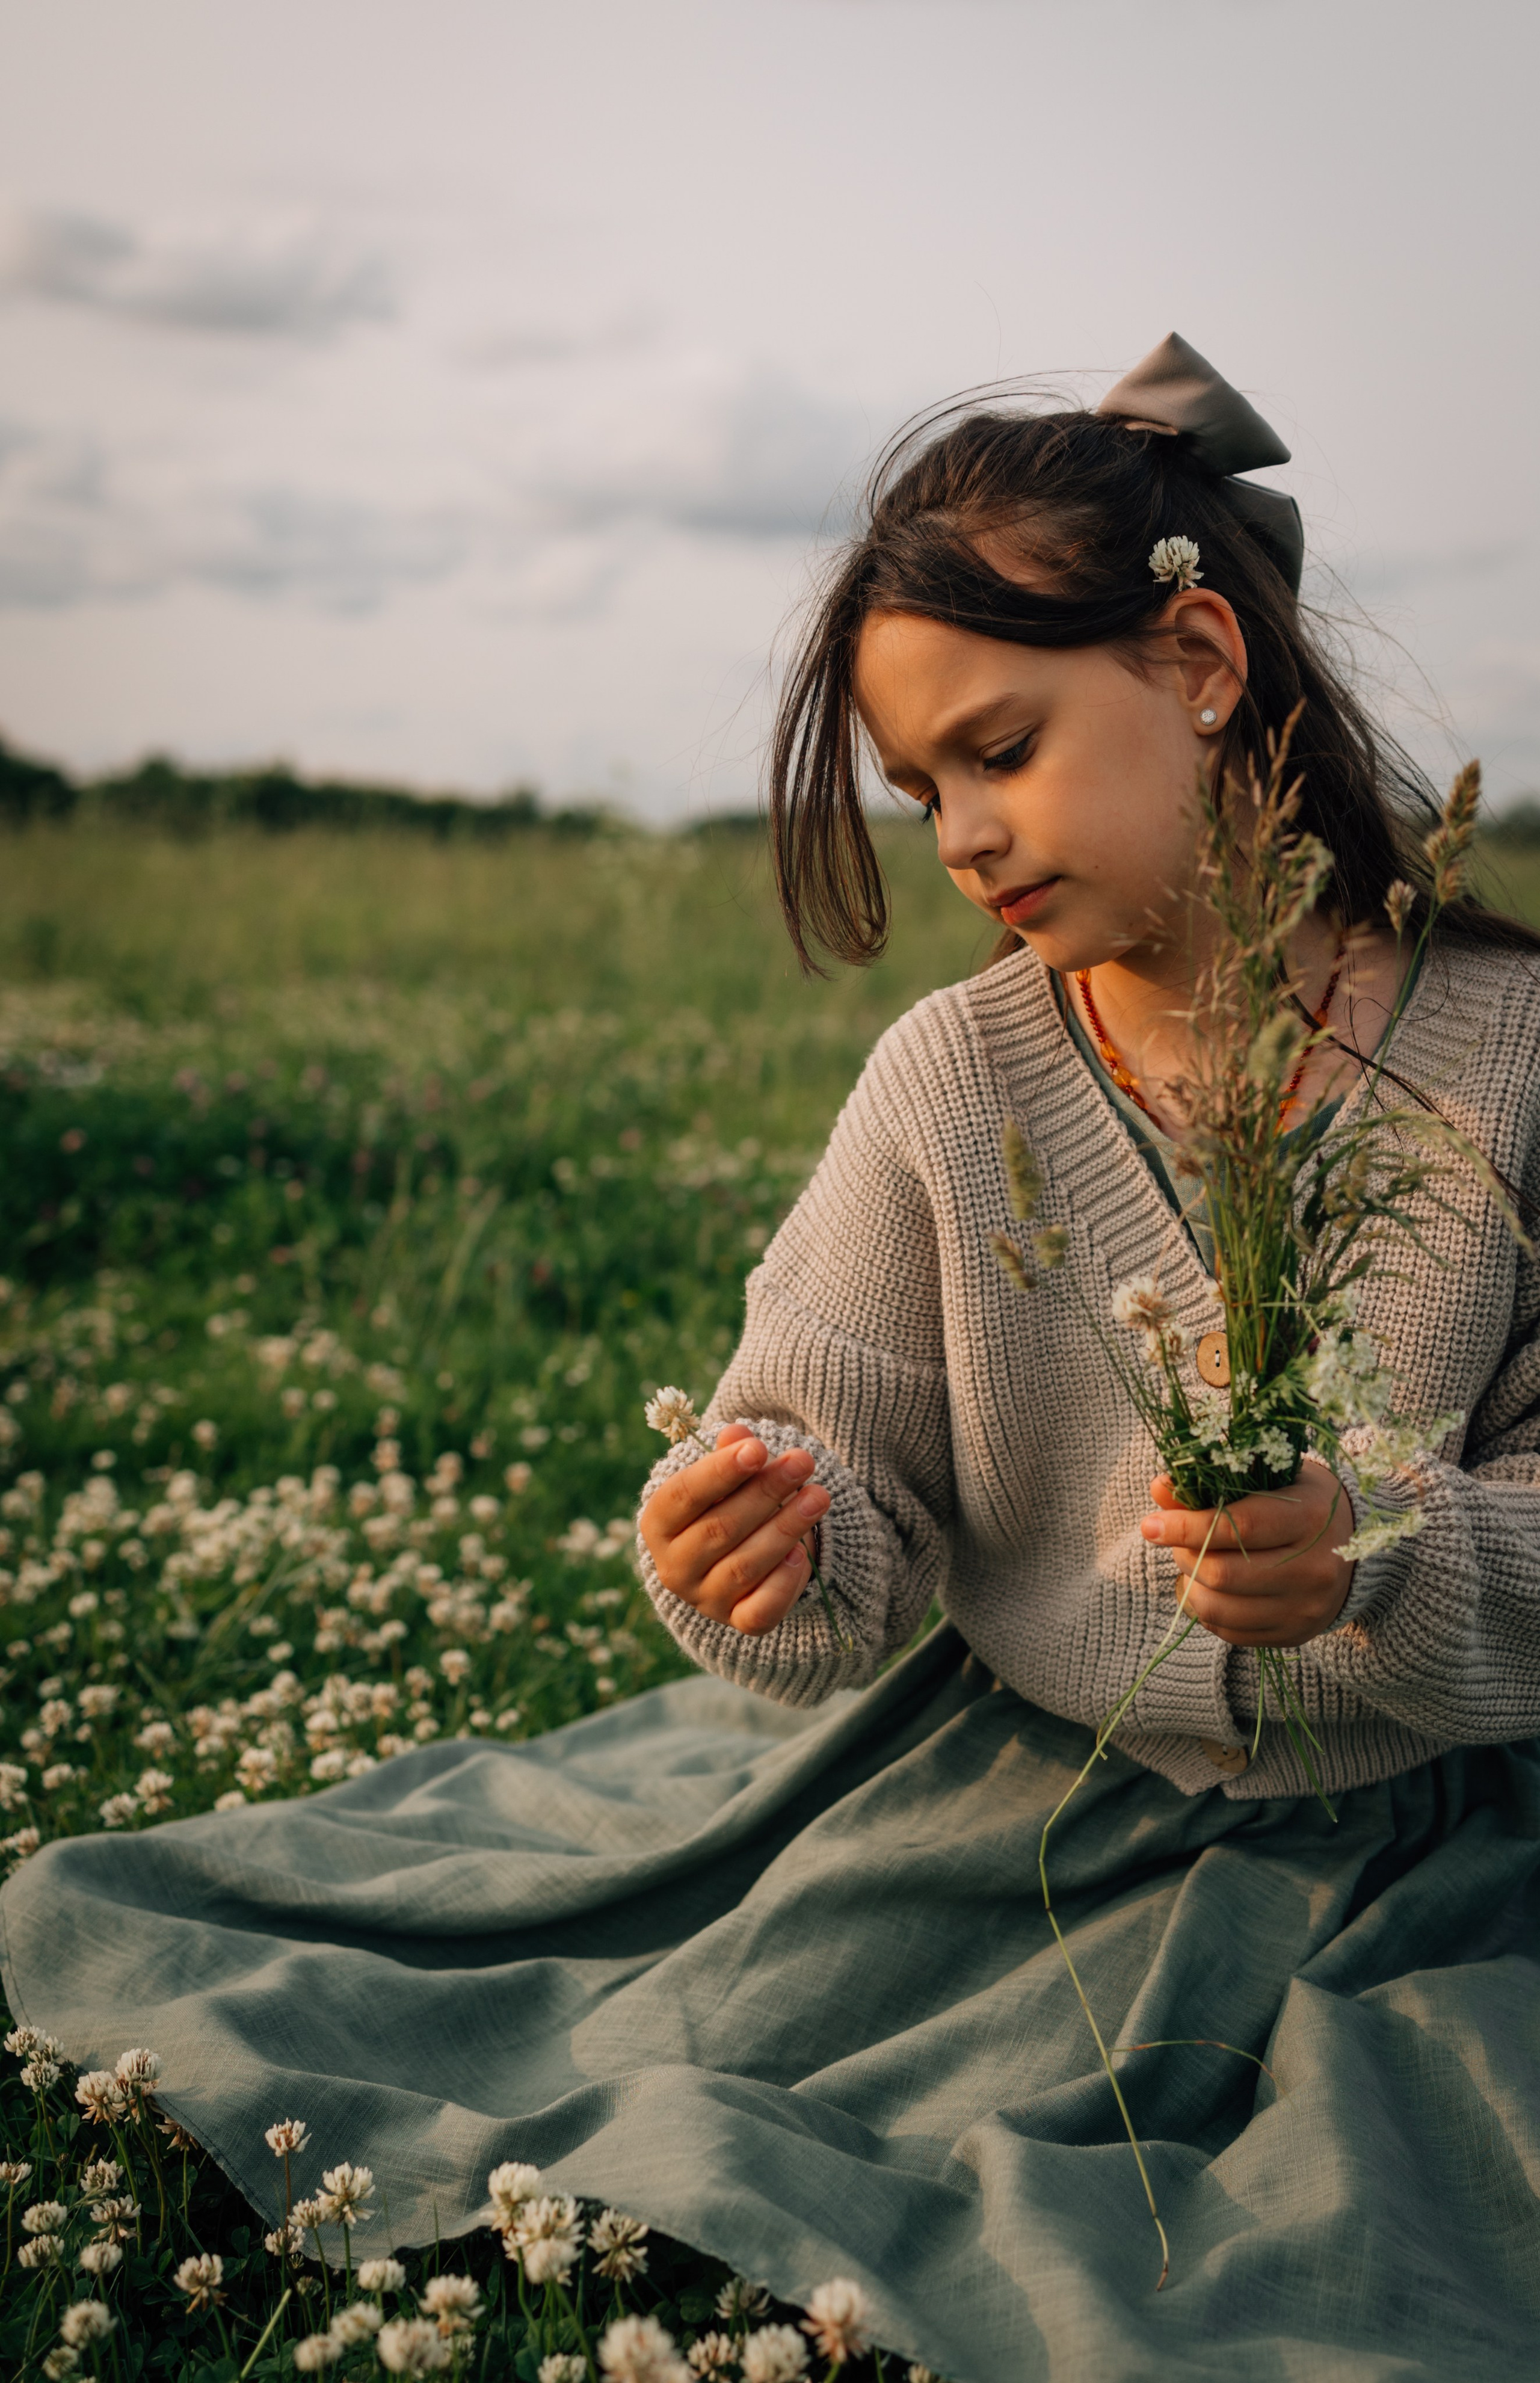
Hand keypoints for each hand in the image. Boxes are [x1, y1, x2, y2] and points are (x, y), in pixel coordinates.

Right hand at [639, 1420, 829, 1635]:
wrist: (737, 1558)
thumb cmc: (727, 1503)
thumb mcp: (726, 1475)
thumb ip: (730, 1454)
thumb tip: (738, 1434)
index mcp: (658, 1524)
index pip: (683, 1495)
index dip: (720, 1471)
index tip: (758, 1448)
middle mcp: (674, 1567)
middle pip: (719, 1528)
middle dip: (765, 1492)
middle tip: (803, 1461)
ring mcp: (705, 1599)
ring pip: (744, 1565)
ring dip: (786, 1527)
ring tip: (818, 1497)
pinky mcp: (738, 1622)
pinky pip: (761, 1610)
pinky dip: (783, 1581)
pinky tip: (803, 1552)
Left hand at [1139, 1458, 1355, 1647]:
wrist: (1357, 1544)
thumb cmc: (1302, 1501)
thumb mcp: (1268, 1479)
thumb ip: (1214, 1484)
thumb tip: (1159, 1488)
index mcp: (1311, 1518)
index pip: (1239, 1527)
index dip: (1187, 1527)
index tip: (1151, 1524)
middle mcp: (1315, 1568)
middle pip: (1225, 1574)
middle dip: (1185, 1556)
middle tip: (1175, 1540)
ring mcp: (1306, 1608)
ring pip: (1221, 1609)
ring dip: (1189, 1585)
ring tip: (1190, 1563)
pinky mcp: (1295, 1634)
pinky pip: (1230, 1633)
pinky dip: (1204, 1610)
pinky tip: (1204, 1587)